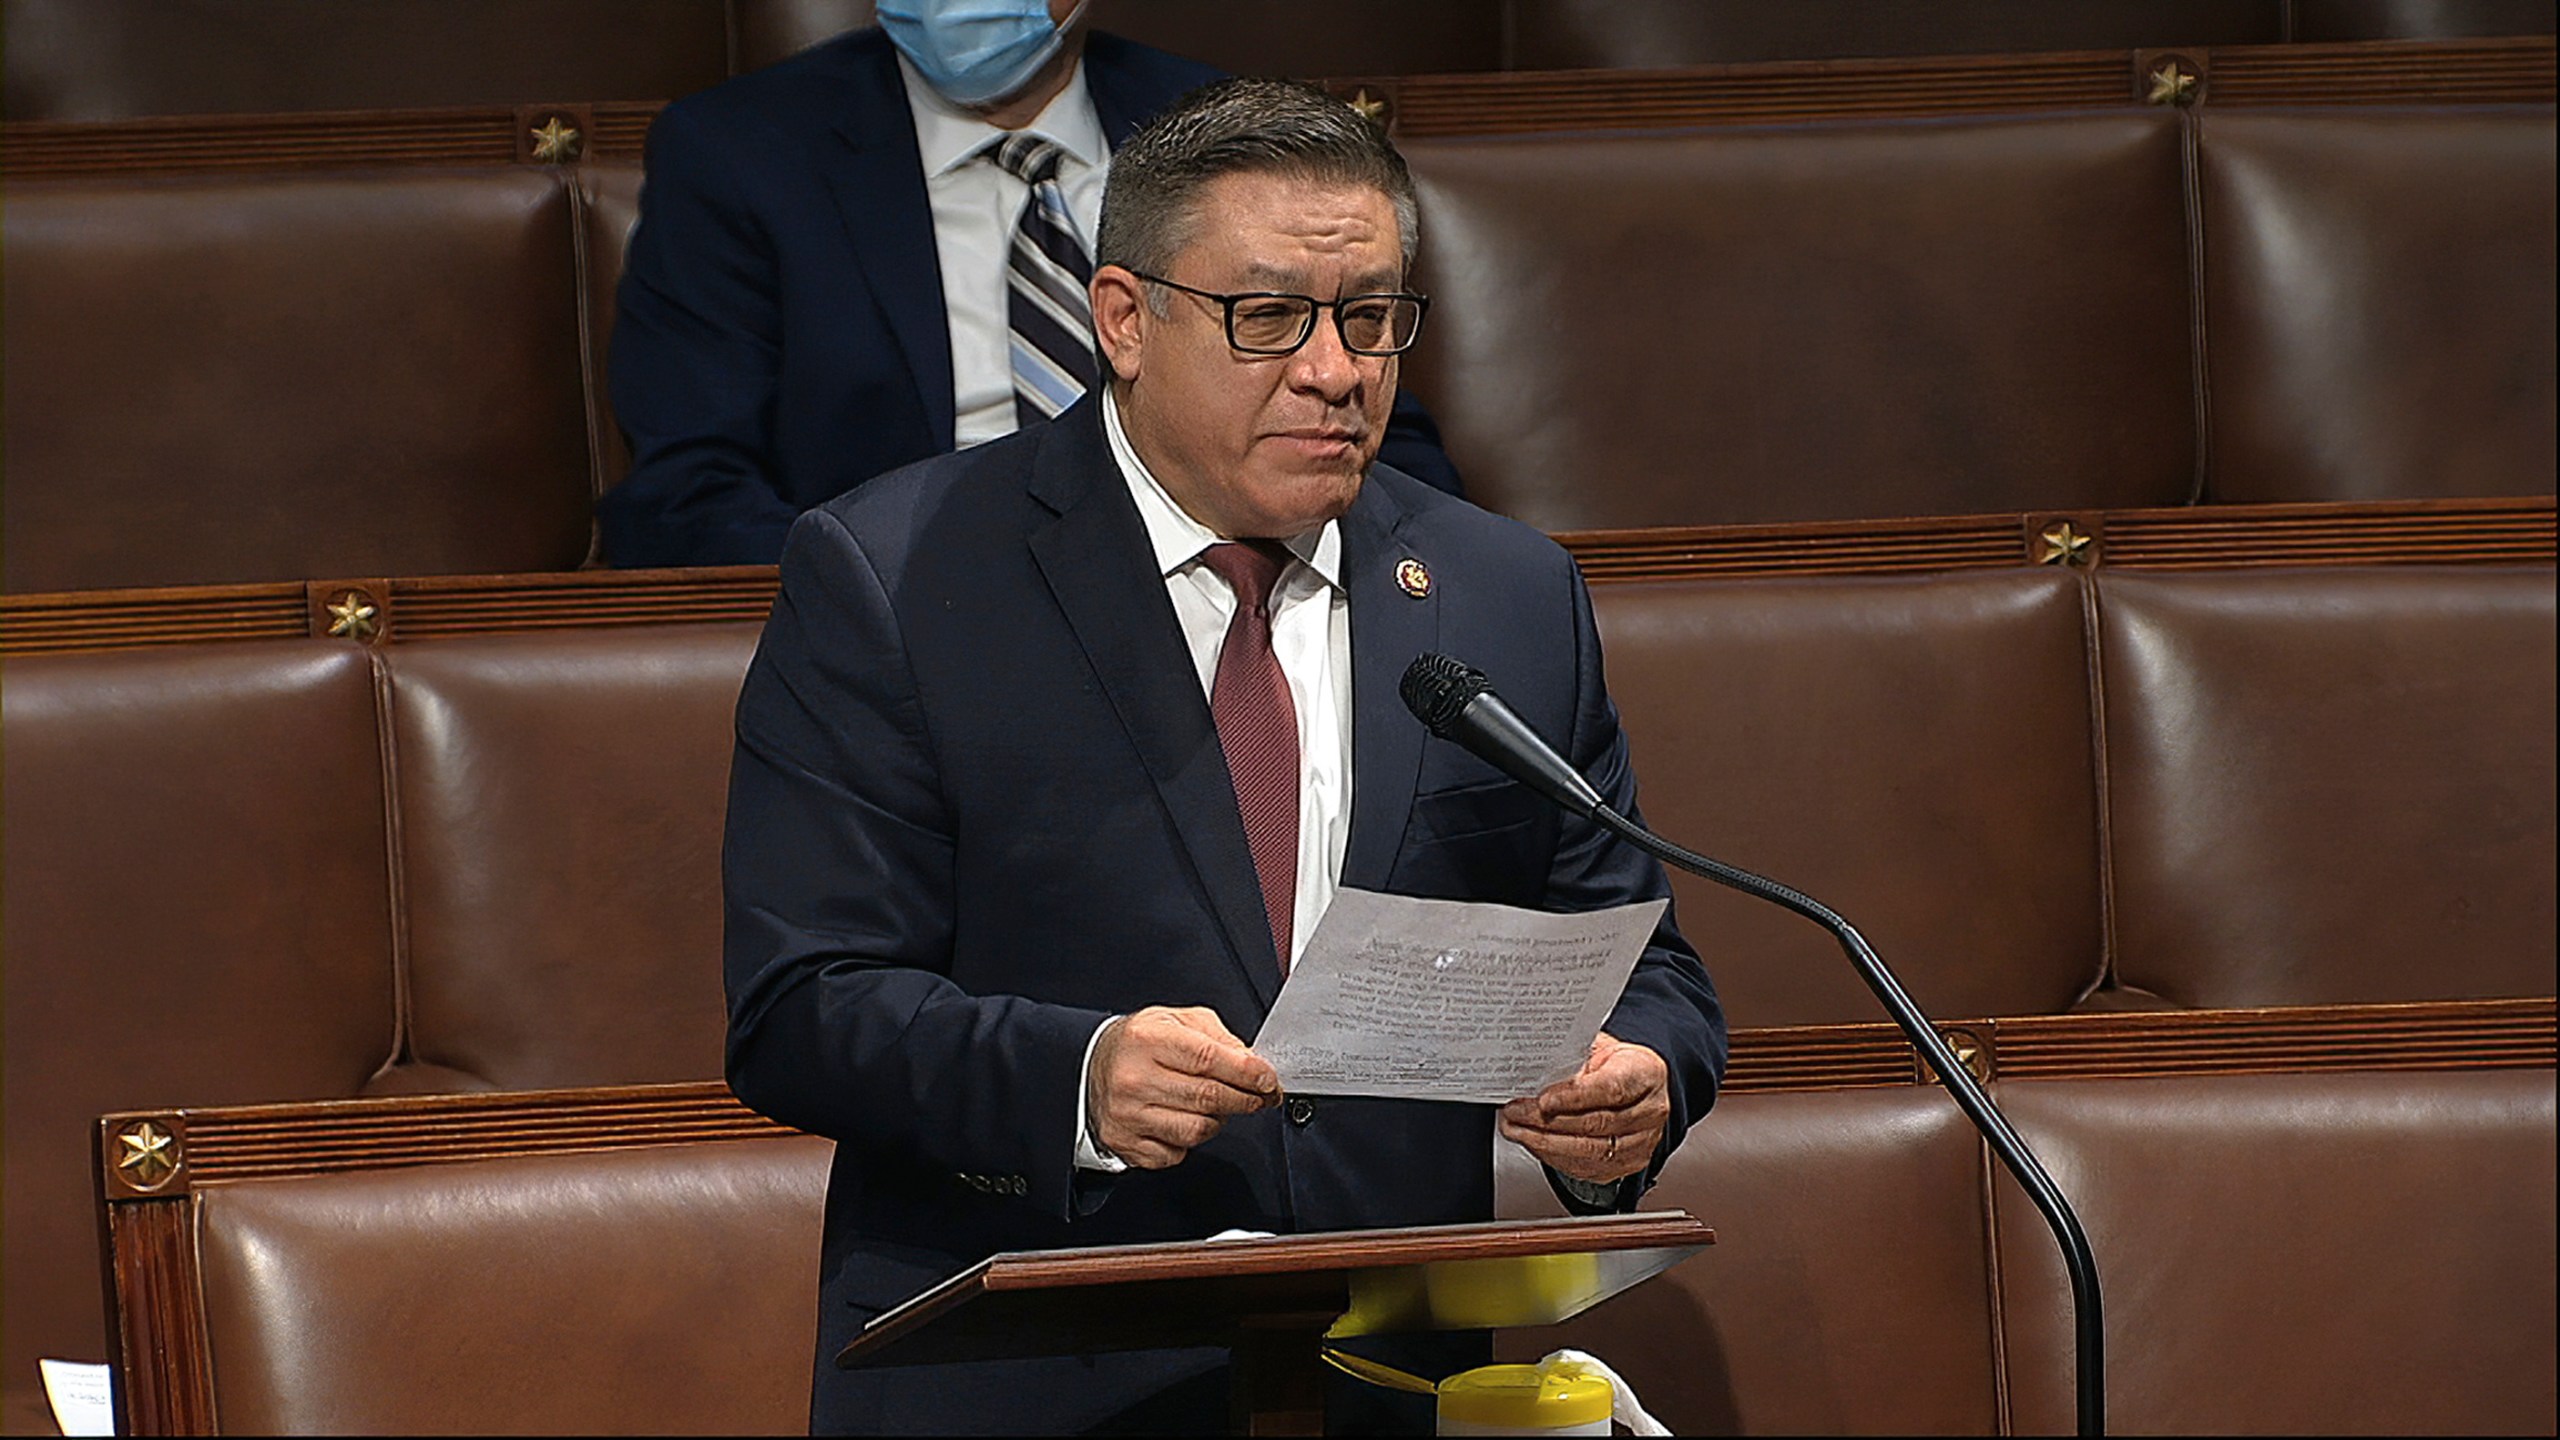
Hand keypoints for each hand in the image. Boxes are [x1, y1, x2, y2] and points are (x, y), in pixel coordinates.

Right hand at [1088, 1006, 1278, 1168]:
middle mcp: (1134, 1078)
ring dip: (1218, 1120)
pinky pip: (1177, 1153)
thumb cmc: (1138, 1043)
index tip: (1268, 1079)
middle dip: (1246, 1099)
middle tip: (1261, 1096)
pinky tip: (1183, 1120)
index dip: (1247, 1072)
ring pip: (1197, 1130)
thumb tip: (1251, 1063)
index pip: (1209, 1058)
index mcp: (1148, 1039)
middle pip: (1208, 1097)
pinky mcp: (1126, 1143)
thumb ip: (1217, 1036)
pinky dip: (1189, 1141)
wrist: (1088, 1067)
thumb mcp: (1175, 1020)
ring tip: (1216, 1106)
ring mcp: (1128, 1115)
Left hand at [1498, 1032, 1669, 1184]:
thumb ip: (1570, 1058)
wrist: (1637, 1084)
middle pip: (1596, 1124)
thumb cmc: (1615, 1063)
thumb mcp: (1597, 1047)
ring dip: (1545, 1143)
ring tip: (1516, 1130)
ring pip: (1590, 1151)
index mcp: (1646, 1073)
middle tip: (1515, 1113)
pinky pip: (1587, 1168)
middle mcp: (1650, 1111)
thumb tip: (1531, 1070)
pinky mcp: (1628, 1164)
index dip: (1574, 1097)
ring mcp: (1642, 1142)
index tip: (1542, 1100)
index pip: (1611, 1089)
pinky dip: (1554, 1158)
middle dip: (1547, 1121)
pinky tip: (1534, 1144)